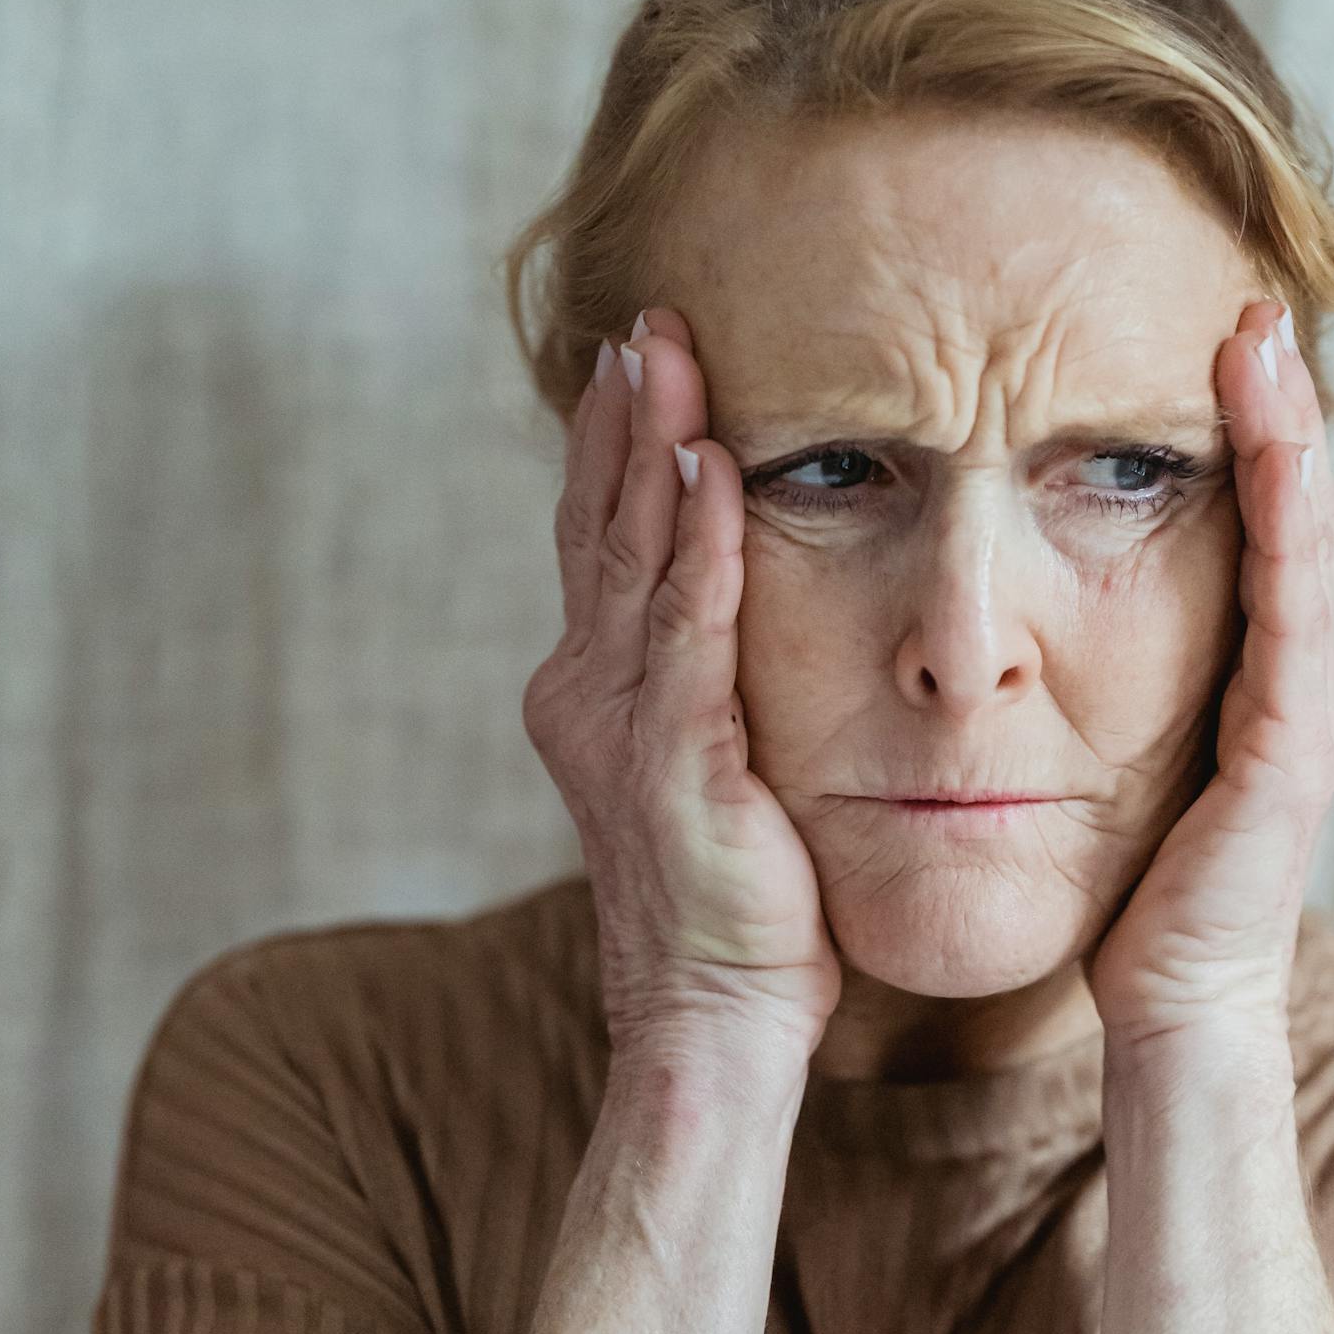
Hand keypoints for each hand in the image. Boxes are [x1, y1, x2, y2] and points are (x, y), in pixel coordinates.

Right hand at [522, 310, 842, 1061]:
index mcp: (595, 691)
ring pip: (632, 553)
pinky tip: (712, 466)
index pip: (603, 541)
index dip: (616, 445)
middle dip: (621, 415)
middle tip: (645, 317)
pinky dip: (697, 540)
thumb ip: (714, 683)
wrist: (715, 1016)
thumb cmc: (740, 905)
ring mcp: (620, 722)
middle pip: (601, 523)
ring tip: (665, 352)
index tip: (640, 354)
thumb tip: (747, 609)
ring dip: (650, 445)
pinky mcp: (672, 756)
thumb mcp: (718, 766)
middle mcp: (587, 692)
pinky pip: (687, 626)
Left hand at [1085, 297, 1333, 1048]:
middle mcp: (1291, 677)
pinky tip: (1274, 450)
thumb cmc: (1132, 895)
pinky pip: (1295, 605)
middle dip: (1278, 405)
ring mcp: (1303, 705)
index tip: (1214, 337)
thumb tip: (1031, 619)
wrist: (1170, 1005)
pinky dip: (1287, 517)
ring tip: (1264, 340)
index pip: (1257, 529)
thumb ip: (1098, 687)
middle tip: (1253, 303)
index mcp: (1250, 678)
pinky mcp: (1291, 742)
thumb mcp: (1111, 762)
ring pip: (1305, 539)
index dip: (1247, 434)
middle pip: (1294, 512)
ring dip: (1289, 434)